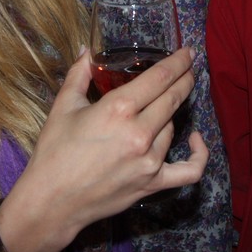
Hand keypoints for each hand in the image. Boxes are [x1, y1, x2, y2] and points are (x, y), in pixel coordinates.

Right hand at [0, 48, 206, 251]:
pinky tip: (196, 139)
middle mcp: (139, 133)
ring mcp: (150, 160)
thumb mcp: (63, 107)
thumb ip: (79, 74)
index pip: (159, 78)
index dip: (178, 62)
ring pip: (172, 127)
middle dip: (184, 80)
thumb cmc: (54, 152)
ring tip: (157, 109)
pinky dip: (199, 154)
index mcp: (117, 109)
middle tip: (189, 69)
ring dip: (169, 115)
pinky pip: (189, 170)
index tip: (188, 52)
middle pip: (173, 99)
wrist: (52, 200)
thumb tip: (86, 50)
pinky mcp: (153, 183)